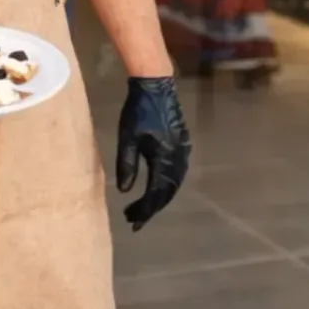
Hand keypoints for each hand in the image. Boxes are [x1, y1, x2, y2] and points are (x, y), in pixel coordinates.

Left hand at [115, 76, 190, 230]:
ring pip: (173, 183)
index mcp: (165, 157)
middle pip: (167, 191)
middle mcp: (179, 158)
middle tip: (133, 219)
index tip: (132, 223)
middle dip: (151, 207)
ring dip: (159, 198)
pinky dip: (166, 185)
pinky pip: (176, 173)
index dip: (144, 210)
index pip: (155, 193)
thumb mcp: (127, 138)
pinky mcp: (182, 144)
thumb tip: (125, 191)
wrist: (156, 85)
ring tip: (141, 208)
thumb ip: (127, 165)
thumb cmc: (138, 111)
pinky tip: (155, 188)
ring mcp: (183, 151)